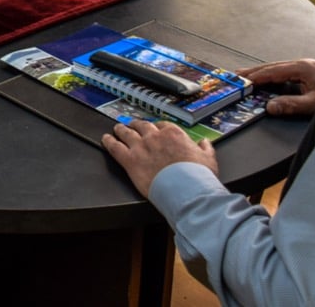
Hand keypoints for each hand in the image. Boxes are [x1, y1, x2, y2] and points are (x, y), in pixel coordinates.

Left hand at [102, 119, 217, 196]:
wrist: (185, 189)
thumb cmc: (197, 176)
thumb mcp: (208, 159)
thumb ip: (205, 148)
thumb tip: (205, 143)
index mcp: (173, 134)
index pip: (162, 125)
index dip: (157, 127)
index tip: (155, 129)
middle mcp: (155, 137)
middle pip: (142, 126)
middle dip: (136, 125)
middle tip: (132, 125)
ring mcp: (140, 147)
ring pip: (126, 133)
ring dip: (121, 129)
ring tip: (117, 128)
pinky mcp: (130, 160)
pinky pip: (115, 147)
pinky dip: (109, 142)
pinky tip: (105, 139)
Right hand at [239, 59, 314, 116]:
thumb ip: (292, 105)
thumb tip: (270, 107)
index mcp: (303, 68)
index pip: (273, 71)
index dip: (256, 76)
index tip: (241, 81)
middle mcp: (304, 64)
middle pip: (273, 66)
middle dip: (255, 71)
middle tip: (237, 75)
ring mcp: (308, 67)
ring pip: (279, 68)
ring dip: (263, 72)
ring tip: (247, 76)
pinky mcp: (311, 72)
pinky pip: (286, 71)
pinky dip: (273, 75)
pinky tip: (269, 79)